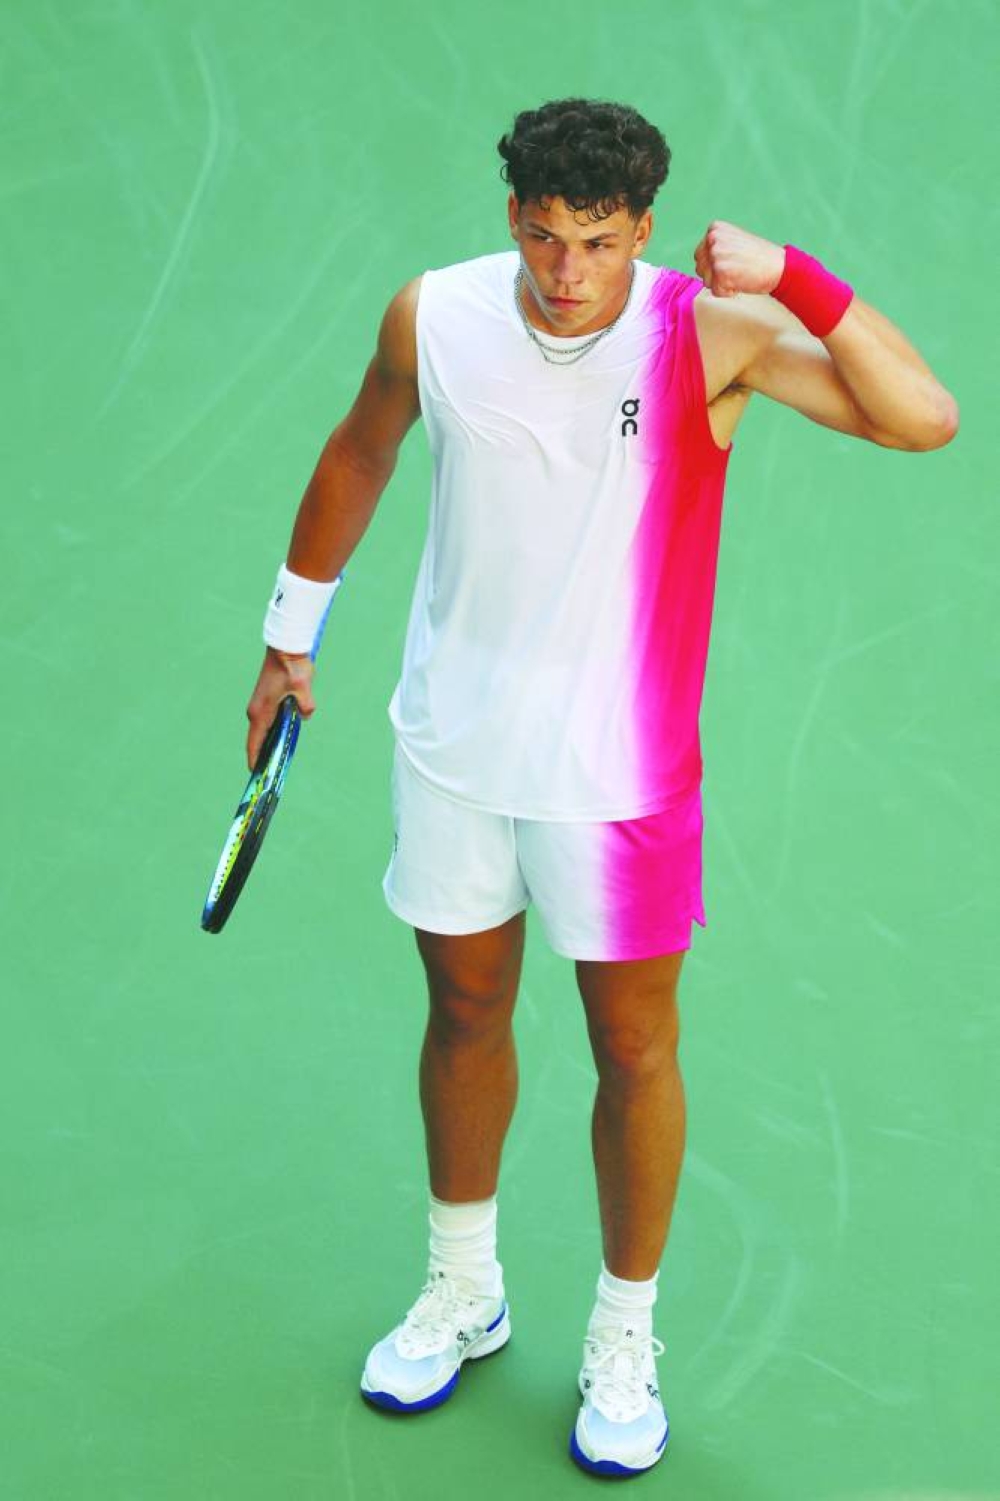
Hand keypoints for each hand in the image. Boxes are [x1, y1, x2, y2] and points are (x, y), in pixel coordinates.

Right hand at [246, 647, 315, 768]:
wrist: (284, 649)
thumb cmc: (292, 668)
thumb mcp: (303, 688)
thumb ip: (305, 706)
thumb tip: (304, 716)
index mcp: (261, 712)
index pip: (255, 743)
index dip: (255, 760)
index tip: (257, 774)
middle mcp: (256, 711)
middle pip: (257, 740)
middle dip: (263, 756)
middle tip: (271, 772)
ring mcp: (258, 705)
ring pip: (263, 731)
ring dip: (269, 743)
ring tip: (277, 759)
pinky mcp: (264, 700)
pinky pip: (267, 722)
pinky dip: (272, 732)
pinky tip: (284, 738)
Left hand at [692, 220, 785, 297]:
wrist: (778, 266)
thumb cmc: (759, 257)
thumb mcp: (733, 241)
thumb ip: (716, 247)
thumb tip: (700, 261)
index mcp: (715, 229)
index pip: (700, 256)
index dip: (715, 264)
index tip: (733, 261)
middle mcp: (713, 239)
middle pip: (700, 269)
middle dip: (715, 275)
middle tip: (736, 269)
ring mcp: (716, 255)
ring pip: (706, 281)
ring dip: (722, 283)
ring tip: (739, 273)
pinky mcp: (720, 272)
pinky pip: (716, 292)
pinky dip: (728, 292)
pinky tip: (741, 281)